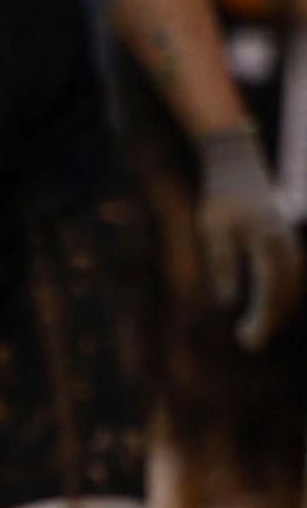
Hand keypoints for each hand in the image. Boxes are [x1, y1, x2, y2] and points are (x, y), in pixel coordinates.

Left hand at [192, 126, 297, 346]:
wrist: (237, 164)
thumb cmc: (219, 197)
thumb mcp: (213, 230)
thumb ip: (223, 264)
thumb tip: (228, 302)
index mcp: (268, 243)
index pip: (271, 290)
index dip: (261, 319)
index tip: (246, 340)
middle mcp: (286, 244)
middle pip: (287, 293)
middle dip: (271, 321)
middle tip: (248, 343)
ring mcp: (291, 241)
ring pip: (294, 285)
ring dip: (280, 310)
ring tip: (257, 331)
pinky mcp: (287, 239)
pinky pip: (293, 275)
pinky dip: (284, 295)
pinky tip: (269, 308)